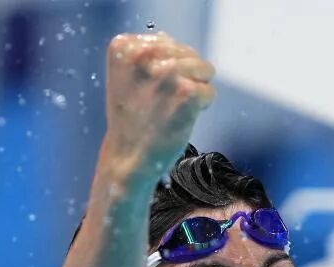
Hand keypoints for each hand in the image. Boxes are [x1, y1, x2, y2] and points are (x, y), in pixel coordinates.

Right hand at [103, 32, 215, 180]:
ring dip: (193, 92)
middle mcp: (145, 55)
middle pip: (188, 54)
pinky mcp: (187, 93)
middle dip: (182, 80)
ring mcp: (167, 74)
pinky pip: (210, 91)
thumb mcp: (126, 78)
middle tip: (159, 106)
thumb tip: (169, 39)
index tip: (144, 93)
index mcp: (124, 46)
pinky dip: (200, 109)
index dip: (163, 71)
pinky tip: (180, 120)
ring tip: (170, 111)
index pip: (167, 42)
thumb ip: (146, 55)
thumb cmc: (131, 122)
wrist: (127, 160)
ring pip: (203, 70)